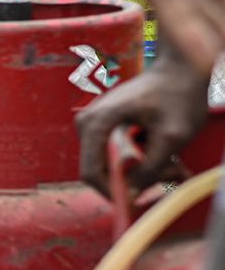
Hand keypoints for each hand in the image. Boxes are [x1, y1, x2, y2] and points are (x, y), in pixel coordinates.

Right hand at [75, 57, 211, 194]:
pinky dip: (143, 160)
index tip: (141, 202)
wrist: (182, 67)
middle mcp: (87, 124)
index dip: (114, 193)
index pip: (92, 172)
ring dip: (145, 171)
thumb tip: (132, 194)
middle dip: (138, 179)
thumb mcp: (173, 136)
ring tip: (175, 163)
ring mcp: (94, 125)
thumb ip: (151, 167)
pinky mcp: (105, 127)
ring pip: (113, 165)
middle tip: (173, 173)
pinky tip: (165, 154)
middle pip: (104, 170)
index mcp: (97, 122)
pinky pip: (118, 156)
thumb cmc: (179, 95)